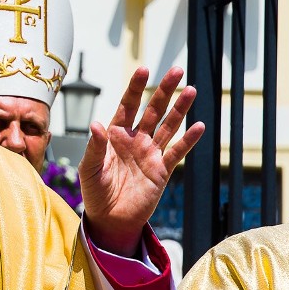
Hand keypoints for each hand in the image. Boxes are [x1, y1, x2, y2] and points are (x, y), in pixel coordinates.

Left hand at [78, 66, 203, 256]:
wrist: (109, 220)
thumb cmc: (94, 192)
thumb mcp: (89, 169)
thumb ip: (94, 146)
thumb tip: (96, 124)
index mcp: (115, 135)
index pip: (128, 105)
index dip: (135, 88)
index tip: (144, 69)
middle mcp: (136, 139)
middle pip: (153, 109)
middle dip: (164, 90)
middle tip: (177, 70)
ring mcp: (150, 153)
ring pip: (168, 126)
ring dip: (180, 109)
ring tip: (192, 90)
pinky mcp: (162, 171)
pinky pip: (177, 152)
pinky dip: (188, 140)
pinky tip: (199, 126)